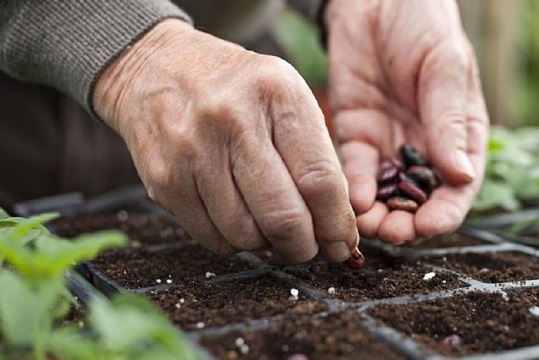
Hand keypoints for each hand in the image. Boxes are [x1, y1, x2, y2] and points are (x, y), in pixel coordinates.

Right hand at [93, 19, 357, 262]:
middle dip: (304, 247)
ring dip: (268, 246)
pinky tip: (241, 223)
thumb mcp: (285, 95)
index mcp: (276, 94)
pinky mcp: (164, 179)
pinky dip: (235, 243)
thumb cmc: (237, 88)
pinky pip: (211, 237)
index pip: (319, 179)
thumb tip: (337, 225)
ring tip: (273, 230)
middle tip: (310, 248)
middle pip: (283, 216)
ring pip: (245, 235)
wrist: (156, 66)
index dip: (336, 224)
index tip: (343, 244)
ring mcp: (192, 151)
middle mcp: (232, 119)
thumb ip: (315, 154)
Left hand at [325, 0, 488, 243]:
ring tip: (368, 225)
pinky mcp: (357, 136)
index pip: (458, 187)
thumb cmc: (423, 25)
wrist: (375, 0)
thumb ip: (449, 120)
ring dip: (379, 215)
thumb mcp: (444, 67)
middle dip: (407, 222)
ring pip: (386, 194)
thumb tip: (460, 175)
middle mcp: (424, 147)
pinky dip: (355, 189)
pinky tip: (353, 200)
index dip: (446, 212)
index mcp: (459, 135)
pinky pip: (356, 170)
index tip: (430, 226)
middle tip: (392, 232)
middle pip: (419, 200)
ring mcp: (389, 144)